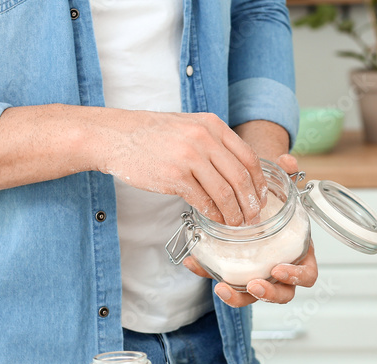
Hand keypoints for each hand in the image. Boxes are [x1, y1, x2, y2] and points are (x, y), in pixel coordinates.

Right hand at [101, 110, 267, 225]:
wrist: (115, 135)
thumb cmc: (152, 134)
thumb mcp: (189, 126)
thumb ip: (214, 142)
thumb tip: (238, 170)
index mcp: (212, 125)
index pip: (249, 157)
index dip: (259, 183)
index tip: (261, 198)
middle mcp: (204, 138)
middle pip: (240, 177)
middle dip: (251, 203)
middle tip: (253, 218)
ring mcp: (189, 157)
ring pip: (225, 193)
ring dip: (234, 214)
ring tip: (236, 224)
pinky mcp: (175, 176)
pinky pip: (203, 201)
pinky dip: (213, 215)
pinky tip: (216, 221)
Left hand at [181, 153, 315, 306]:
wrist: (249, 193)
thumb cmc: (270, 196)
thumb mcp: (279, 183)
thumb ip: (287, 174)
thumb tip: (289, 163)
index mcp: (298, 252)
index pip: (307, 274)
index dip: (297, 276)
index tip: (279, 269)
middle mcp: (280, 267)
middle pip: (283, 294)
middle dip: (269, 293)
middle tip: (253, 285)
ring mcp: (257, 272)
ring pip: (253, 296)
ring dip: (238, 296)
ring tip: (221, 287)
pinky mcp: (233, 270)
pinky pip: (224, 278)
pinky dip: (207, 272)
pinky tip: (194, 262)